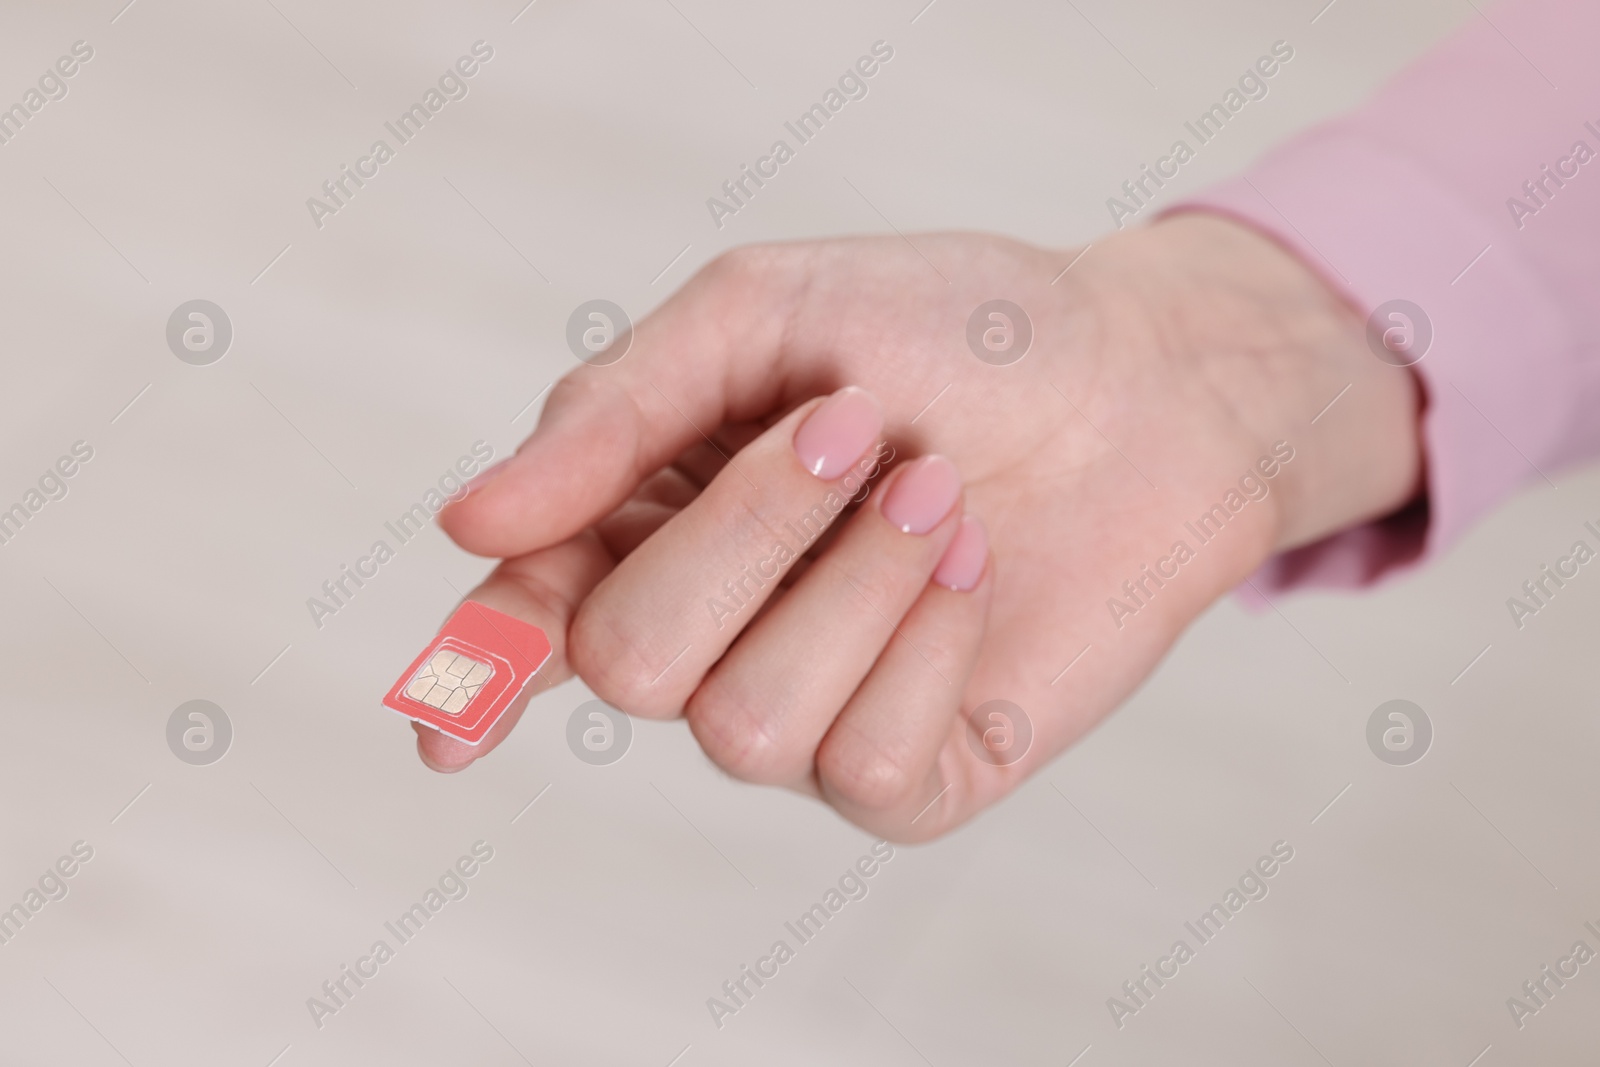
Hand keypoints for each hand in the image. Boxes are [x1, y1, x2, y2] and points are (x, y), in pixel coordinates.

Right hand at [417, 214, 1421, 840]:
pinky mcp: (914, 775)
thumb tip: (465, 525)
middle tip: (846, 433)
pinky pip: (867, 767)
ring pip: (742, 726)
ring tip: (939, 494)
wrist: (1146, 380)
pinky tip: (976, 574)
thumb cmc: (955, 332)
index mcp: (654, 518)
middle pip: (627, 662)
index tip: (442, 726)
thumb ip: (616, 414)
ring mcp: (812, 712)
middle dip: (741, 533)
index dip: (476, 668)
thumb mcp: (770, 312)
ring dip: (853, 584)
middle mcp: (716, 632)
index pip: (532, 617)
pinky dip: (929, 645)